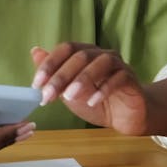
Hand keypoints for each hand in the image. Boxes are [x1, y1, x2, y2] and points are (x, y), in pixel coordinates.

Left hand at [31, 43, 148, 134]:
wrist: (125, 117)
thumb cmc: (95, 101)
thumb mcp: (68, 91)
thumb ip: (54, 74)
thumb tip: (35, 51)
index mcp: (84, 53)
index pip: (65, 49)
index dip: (49, 64)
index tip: (36, 84)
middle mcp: (101, 54)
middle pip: (80, 56)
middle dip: (61, 76)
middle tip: (48, 95)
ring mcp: (118, 64)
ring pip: (100, 63)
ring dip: (82, 79)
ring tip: (69, 97)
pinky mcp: (131, 78)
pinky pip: (119, 78)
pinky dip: (104, 89)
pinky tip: (92, 101)